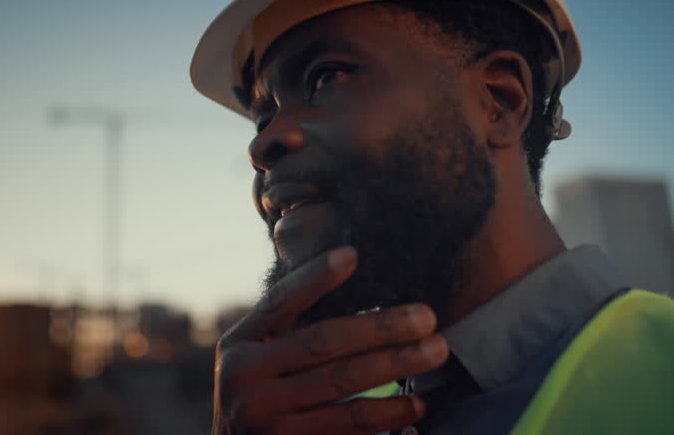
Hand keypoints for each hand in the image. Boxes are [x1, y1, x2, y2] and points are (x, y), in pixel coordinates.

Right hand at [212, 246, 448, 434]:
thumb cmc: (264, 398)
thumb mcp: (259, 360)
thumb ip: (290, 332)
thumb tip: (352, 280)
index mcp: (239, 342)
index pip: (280, 301)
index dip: (315, 278)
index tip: (352, 256)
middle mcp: (242, 374)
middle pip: (322, 341)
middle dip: (381, 326)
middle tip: (426, 317)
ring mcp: (260, 413)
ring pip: (341, 381)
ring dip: (395, 364)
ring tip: (435, 350)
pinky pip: (348, 424)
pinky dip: (387, 412)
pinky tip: (415, 403)